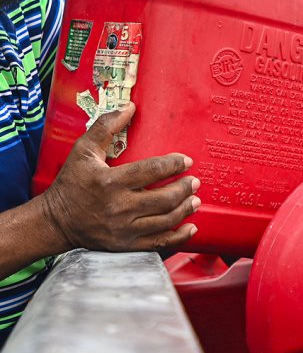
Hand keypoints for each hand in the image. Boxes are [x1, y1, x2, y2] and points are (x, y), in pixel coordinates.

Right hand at [41, 102, 199, 251]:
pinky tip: (191, 227)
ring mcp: (124, 229)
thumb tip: (130, 107)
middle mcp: (118, 207)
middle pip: (164, 198)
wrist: (56, 221)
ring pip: (165, 221)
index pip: (151, 171)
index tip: (186, 161)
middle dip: (184, 189)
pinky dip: (179, 237)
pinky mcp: (126, 245)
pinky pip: (159, 243)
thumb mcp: (83, 151)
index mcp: (109, 182)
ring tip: (195, 200)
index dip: (173, 165)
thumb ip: (106, 127)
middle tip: (194, 182)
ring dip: (185, 209)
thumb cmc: (72, 182)